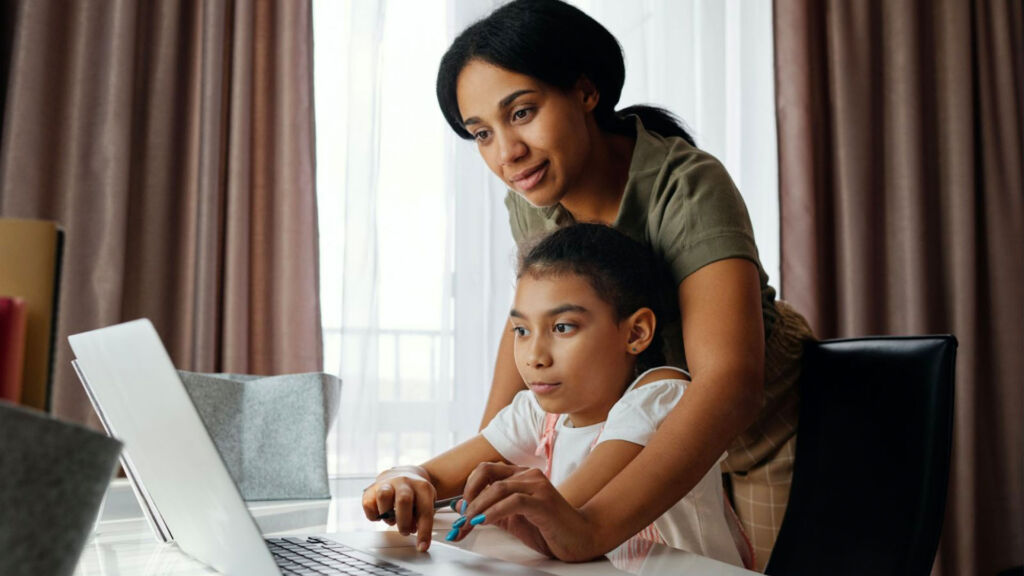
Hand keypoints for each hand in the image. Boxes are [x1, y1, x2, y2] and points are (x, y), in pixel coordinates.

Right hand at [361, 466, 436, 551]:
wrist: (405, 474)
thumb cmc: (416, 493)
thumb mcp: (426, 502)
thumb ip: (422, 518)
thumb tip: (415, 533)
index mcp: (422, 487)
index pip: (424, 511)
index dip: (424, 531)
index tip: (422, 546)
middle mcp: (404, 482)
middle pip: (403, 500)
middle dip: (404, 522)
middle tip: (405, 531)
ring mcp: (387, 484)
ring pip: (383, 496)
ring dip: (387, 516)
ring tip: (392, 520)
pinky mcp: (371, 489)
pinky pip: (368, 504)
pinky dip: (374, 515)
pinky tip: (381, 514)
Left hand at [447, 463, 604, 561]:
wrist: (579, 538)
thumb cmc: (548, 528)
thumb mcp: (511, 519)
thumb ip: (488, 510)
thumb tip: (460, 506)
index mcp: (520, 476)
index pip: (485, 469)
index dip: (468, 487)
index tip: (461, 509)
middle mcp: (528, 475)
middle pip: (487, 472)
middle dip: (469, 494)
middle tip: (462, 516)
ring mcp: (537, 486)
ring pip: (497, 487)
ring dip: (478, 507)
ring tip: (469, 523)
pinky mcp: (543, 502)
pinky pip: (513, 501)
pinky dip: (494, 512)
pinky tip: (485, 522)